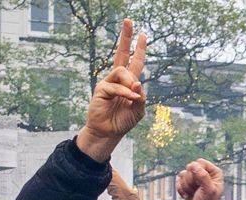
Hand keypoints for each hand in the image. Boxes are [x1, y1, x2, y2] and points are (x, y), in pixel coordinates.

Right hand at [76, 19, 148, 161]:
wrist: (109, 132)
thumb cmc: (123, 121)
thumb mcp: (138, 109)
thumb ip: (141, 96)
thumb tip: (137, 82)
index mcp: (129, 82)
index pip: (135, 62)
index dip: (139, 49)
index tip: (143, 35)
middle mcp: (118, 78)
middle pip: (122, 53)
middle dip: (126, 37)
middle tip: (128, 20)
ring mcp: (109, 81)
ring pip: (122, 71)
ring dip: (130, 83)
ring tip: (133, 96)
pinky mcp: (102, 88)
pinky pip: (116, 85)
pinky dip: (125, 92)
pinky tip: (129, 98)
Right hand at [176, 158, 225, 199]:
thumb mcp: (208, 190)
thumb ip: (202, 176)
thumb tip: (193, 165)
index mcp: (214, 172)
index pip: (200, 162)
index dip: (197, 172)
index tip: (200, 184)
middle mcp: (205, 173)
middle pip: (189, 167)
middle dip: (190, 180)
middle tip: (196, 191)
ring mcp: (195, 179)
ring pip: (182, 174)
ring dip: (185, 186)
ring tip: (193, 194)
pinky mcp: (187, 185)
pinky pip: (178, 181)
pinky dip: (181, 189)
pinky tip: (187, 196)